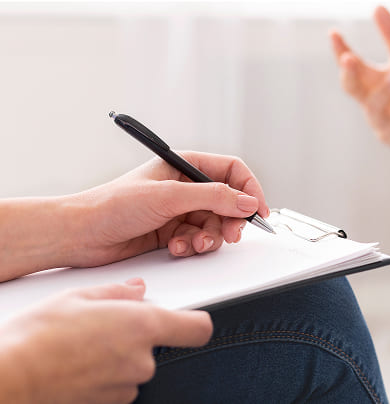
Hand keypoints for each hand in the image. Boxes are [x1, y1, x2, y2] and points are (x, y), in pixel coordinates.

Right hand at [0, 279, 211, 403]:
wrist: (10, 378)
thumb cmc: (38, 337)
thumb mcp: (77, 296)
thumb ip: (117, 292)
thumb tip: (136, 290)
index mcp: (142, 326)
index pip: (197, 328)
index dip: (194, 322)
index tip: (187, 318)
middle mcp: (142, 360)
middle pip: (157, 346)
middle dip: (134, 336)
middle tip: (101, 326)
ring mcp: (127, 386)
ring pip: (134, 366)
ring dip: (117, 357)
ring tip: (81, 346)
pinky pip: (117, 384)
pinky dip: (104, 375)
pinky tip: (77, 364)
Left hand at [69, 151, 269, 266]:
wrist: (81, 234)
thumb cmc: (113, 205)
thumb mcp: (170, 196)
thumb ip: (213, 197)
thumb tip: (247, 202)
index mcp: (184, 165)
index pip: (232, 171)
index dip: (249, 189)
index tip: (257, 211)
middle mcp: (185, 186)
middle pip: (228, 201)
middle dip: (231, 220)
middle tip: (230, 235)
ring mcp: (179, 210)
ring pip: (215, 224)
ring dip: (210, 237)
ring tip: (195, 244)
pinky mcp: (173, 232)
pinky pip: (198, 239)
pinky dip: (192, 246)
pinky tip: (177, 248)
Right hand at [330, 6, 389, 148]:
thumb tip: (377, 6)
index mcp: (367, 82)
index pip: (350, 66)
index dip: (340, 51)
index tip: (334, 34)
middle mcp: (368, 101)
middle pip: (352, 88)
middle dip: (349, 74)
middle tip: (348, 58)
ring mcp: (380, 121)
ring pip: (376, 107)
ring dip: (387, 89)